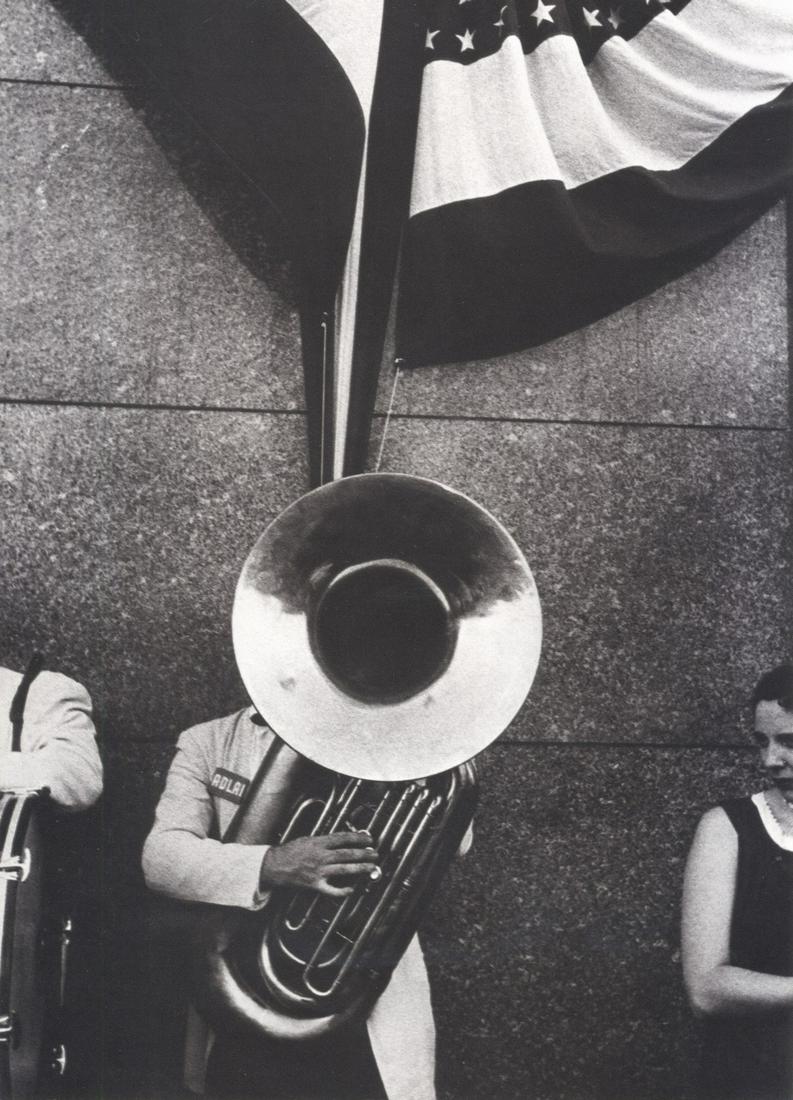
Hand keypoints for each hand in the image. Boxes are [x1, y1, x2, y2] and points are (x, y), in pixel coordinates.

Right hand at [260, 832, 379, 897]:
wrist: (274, 866)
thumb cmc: (290, 851)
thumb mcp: (307, 839)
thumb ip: (324, 840)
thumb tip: (342, 839)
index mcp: (318, 843)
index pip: (343, 838)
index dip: (358, 838)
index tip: (369, 839)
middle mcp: (320, 856)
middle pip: (347, 854)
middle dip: (364, 853)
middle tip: (375, 854)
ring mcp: (318, 871)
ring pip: (344, 870)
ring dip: (360, 868)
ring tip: (371, 868)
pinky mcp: (315, 885)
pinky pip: (332, 890)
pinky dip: (343, 891)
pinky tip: (352, 889)